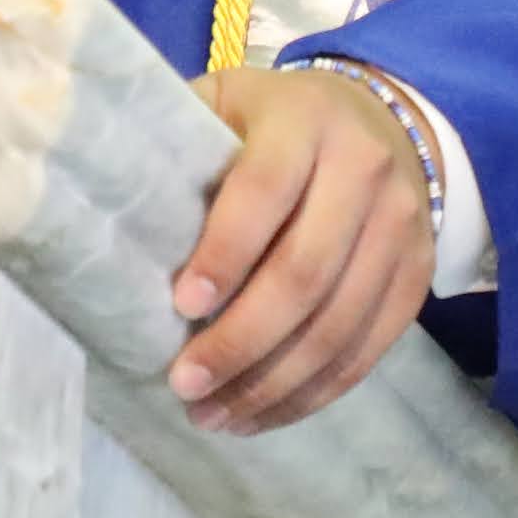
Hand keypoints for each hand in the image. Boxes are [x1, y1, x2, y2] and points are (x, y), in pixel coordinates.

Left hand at [166, 66, 436, 434]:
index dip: (224, 252)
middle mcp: (364, 170)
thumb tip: (100, 194)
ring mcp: (401, 227)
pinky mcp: (417, 277)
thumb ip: (180, 138)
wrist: (382, 119)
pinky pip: (366, 350)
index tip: (181, 306)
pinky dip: (312, 393)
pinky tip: (263, 415)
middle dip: (241, 340)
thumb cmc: (275, 119)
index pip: (266, 189)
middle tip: (185, 384)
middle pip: (305, 273)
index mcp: (305, 120)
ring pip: (338, 325)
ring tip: (214, 415)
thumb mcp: (226, 101)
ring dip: (272, 384)